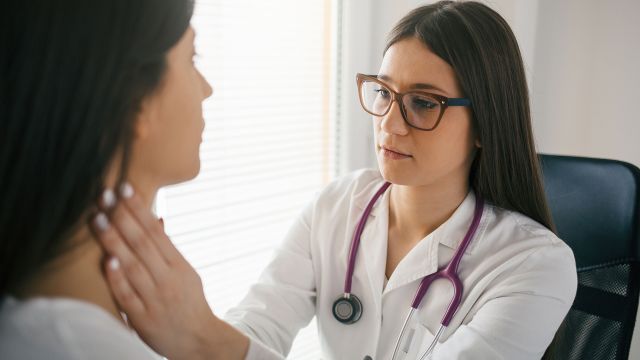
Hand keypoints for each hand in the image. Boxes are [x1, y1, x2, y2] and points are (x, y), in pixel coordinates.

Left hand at [90, 183, 248, 359]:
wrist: (198, 340)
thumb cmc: (189, 304)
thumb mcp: (186, 274)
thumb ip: (169, 250)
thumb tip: (156, 220)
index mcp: (179, 266)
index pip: (157, 232)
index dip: (140, 209)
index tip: (125, 188)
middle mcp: (168, 279)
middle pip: (143, 244)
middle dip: (123, 217)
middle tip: (106, 195)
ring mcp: (156, 298)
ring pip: (133, 265)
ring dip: (115, 241)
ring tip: (98, 219)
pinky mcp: (143, 319)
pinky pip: (128, 296)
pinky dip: (118, 278)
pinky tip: (106, 260)